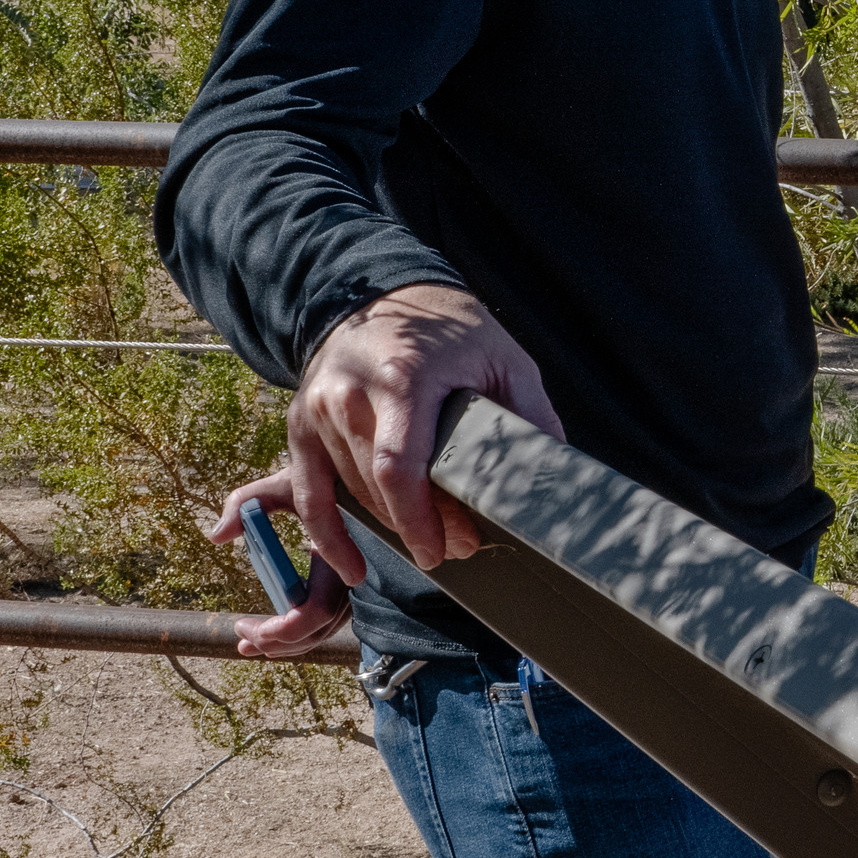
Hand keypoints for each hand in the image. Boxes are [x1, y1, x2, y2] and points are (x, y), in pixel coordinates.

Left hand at [204, 469, 351, 658]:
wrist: (356, 470)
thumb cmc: (319, 476)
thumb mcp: (282, 485)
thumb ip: (244, 502)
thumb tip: (215, 536)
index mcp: (340, 553)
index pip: (318, 608)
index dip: (286, 629)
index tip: (247, 627)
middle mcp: (353, 572)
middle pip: (320, 628)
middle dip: (280, 642)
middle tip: (242, 638)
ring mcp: (353, 581)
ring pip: (325, 629)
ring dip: (287, 643)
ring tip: (248, 642)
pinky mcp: (348, 584)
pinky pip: (328, 620)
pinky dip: (300, 633)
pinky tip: (273, 633)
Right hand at [286, 284, 565, 580]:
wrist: (385, 290)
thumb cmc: (453, 330)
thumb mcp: (505, 358)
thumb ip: (528, 412)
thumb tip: (556, 466)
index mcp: (402, 378)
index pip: (400, 465)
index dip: (422, 518)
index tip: (451, 548)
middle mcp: (349, 395)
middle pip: (378, 486)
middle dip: (420, 526)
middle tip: (460, 547)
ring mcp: (317, 410)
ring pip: (350, 492)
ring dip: (389, 526)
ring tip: (432, 544)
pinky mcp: (301, 424)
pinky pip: (307, 492)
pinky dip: (327, 535)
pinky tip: (350, 566)